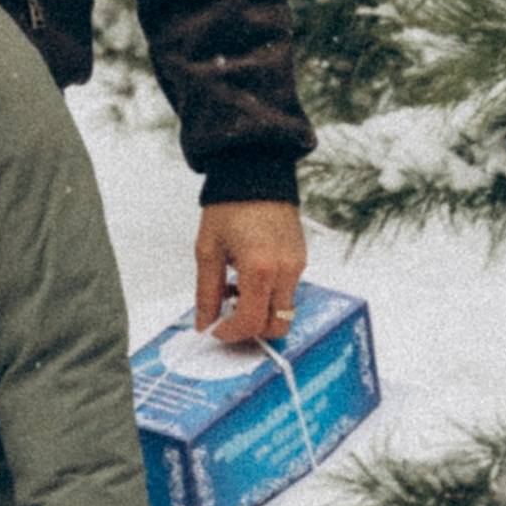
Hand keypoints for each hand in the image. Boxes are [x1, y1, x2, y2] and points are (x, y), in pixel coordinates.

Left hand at [195, 199, 305, 346]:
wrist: (256, 173)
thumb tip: (204, 321)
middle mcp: (285, 270)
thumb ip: (206, 292)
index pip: (251, 322)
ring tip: (236, 287)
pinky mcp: (301, 259)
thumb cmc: (230, 206)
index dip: (231, 332)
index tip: (216, 328)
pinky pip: (289, 291)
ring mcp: (297, 265)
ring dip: (261, 311)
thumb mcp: (208, 250)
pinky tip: (249, 275)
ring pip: (284, 310)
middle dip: (251, 328)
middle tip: (228, 313)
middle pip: (277, 326)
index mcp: (260, 268)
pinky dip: (269, 295)